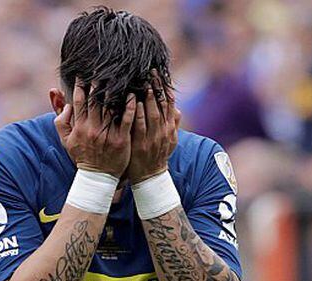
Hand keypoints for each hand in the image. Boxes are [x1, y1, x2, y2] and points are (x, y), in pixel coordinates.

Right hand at [55, 83, 136, 177]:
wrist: (98, 177)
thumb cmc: (82, 157)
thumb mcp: (66, 141)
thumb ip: (61, 122)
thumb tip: (66, 105)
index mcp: (80, 127)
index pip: (79, 101)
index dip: (81, 86)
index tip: (83, 74)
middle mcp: (93, 129)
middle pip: (96, 101)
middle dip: (98, 84)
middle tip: (103, 69)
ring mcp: (108, 134)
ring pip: (111, 107)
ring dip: (115, 91)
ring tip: (120, 76)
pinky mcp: (121, 140)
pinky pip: (126, 120)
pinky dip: (130, 107)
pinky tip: (132, 95)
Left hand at [125, 70, 180, 184]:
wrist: (150, 177)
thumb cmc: (156, 155)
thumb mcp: (169, 139)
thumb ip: (173, 123)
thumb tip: (177, 107)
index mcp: (170, 128)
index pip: (169, 104)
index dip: (165, 88)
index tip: (161, 74)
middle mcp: (164, 131)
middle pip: (162, 106)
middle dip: (157, 88)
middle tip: (151, 72)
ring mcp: (153, 138)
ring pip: (153, 114)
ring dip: (149, 98)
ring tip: (145, 83)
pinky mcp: (141, 144)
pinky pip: (140, 127)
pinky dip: (138, 115)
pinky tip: (134, 104)